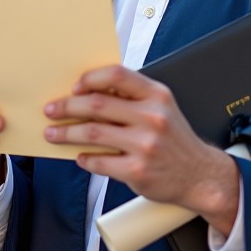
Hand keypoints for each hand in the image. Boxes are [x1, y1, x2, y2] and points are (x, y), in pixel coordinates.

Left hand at [42, 64, 239, 233]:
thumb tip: (88, 91)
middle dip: (67, 106)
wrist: (200, 176)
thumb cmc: (174, 138)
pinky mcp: (137, 171)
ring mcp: (145, 145)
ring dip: (66, 132)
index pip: (117, 75)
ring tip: (53, 133)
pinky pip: (99, 162)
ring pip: (92, 133)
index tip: (74, 87)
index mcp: (157, 95)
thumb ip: (132, 97)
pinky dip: (84, 158)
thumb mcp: (162, 107)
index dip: (91, 78)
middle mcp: (152, 117)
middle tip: (51, 110)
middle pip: (97, 104)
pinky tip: (79, 156)